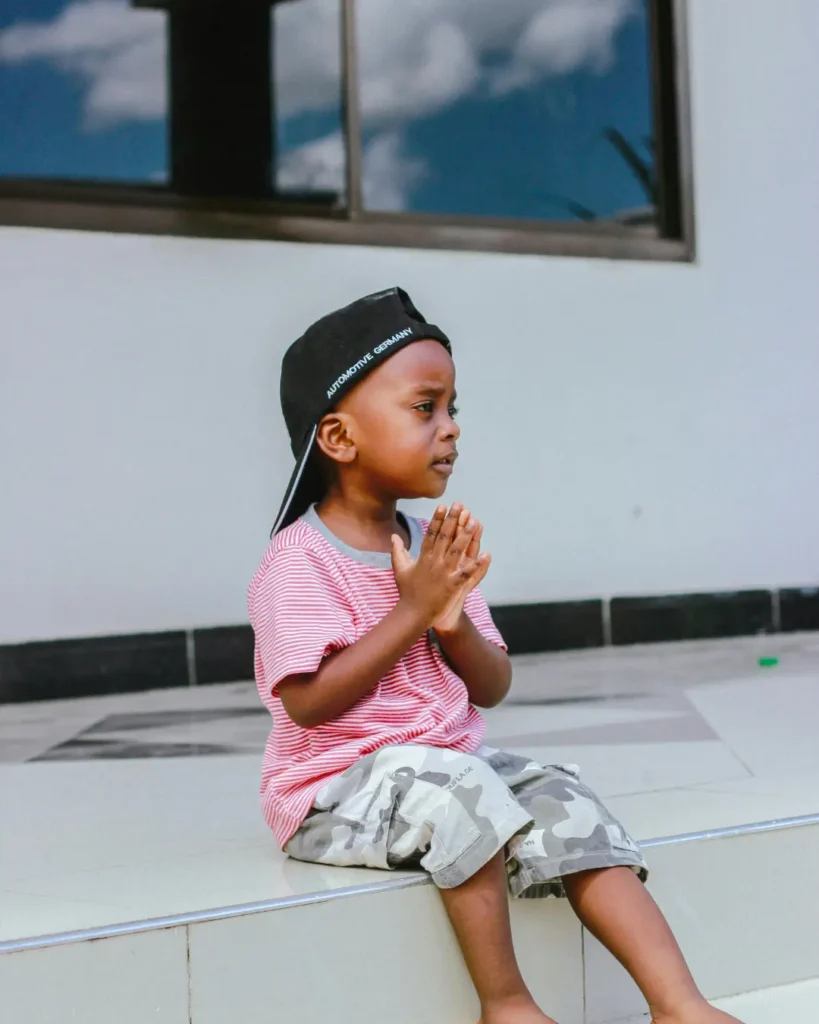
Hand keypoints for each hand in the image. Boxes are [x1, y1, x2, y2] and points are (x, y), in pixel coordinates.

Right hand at [391, 503, 489, 632]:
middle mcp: (434, 562)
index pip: (431, 534)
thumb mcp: (400, 569)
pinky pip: (467, 573)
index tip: (443, 505)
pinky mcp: (452, 585)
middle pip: (445, 537)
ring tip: (475, 521)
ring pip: (457, 551)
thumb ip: (398, 551)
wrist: (412, 614)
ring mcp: (444, 573)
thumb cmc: (407, 592)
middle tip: (460, 505)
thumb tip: (393, 536)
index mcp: (423, 558)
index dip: (437, 519)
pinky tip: (487, 555)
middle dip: (453, 520)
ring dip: (467, 536)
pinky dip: (477, 565)